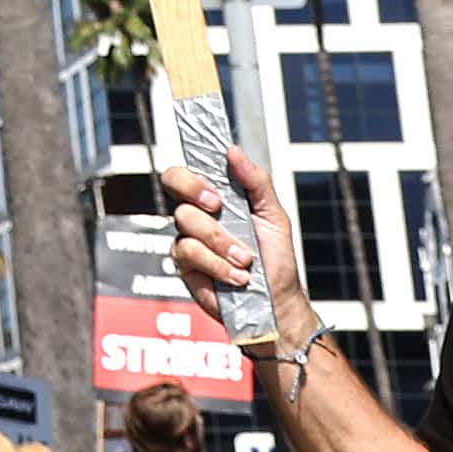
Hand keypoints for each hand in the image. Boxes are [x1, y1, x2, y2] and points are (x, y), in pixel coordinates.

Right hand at [163, 146, 310, 345]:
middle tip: (218, 209)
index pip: (185, 174)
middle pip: (175, 189)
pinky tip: (237, 276)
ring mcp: (188, 240)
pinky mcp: (185, 266)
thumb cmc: (276, 259)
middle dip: (196, 195)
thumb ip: (255, 181)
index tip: (214, 192)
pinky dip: (218, 265)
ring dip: (221, 242)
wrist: (277, 301)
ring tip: (245, 260)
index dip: (190, 176)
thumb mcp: (274, 215)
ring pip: (186, 224)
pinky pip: (190, 254)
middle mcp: (197, 216)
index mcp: (215, 200)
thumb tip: (232, 150)